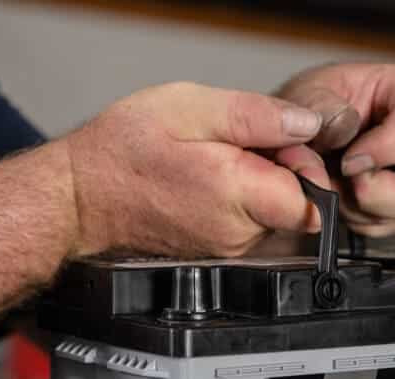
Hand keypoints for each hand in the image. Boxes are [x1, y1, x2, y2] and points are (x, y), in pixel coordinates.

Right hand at [64, 82, 332, 257]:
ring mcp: (228, 250)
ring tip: (215, 162)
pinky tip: (206, 181)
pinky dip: (239, 200)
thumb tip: (307, 125)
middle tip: (239, 145)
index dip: (307, 165)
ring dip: (258, 184)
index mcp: (238, 195)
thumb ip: (256, 117)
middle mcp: (239, 234)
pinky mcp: (218, 254)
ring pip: (273, 214)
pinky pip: (250, 225)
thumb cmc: (122, 153)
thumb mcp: (190, 108)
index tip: (279, 143)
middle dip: (282, 169)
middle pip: (296, 205)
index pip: (315, 199)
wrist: (79, 198)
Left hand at [277, 63, 394, 237]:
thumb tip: (342, 127)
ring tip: (332, 178)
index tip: (350, 161)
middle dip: (371, 190)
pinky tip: (338, 193)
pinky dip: (353, 218)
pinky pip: (383, 226)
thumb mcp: (307, 93)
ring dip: (356, 206)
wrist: (296, 134)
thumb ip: (321, 107)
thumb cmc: (310, 106)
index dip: (387, 147)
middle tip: (338, 175)